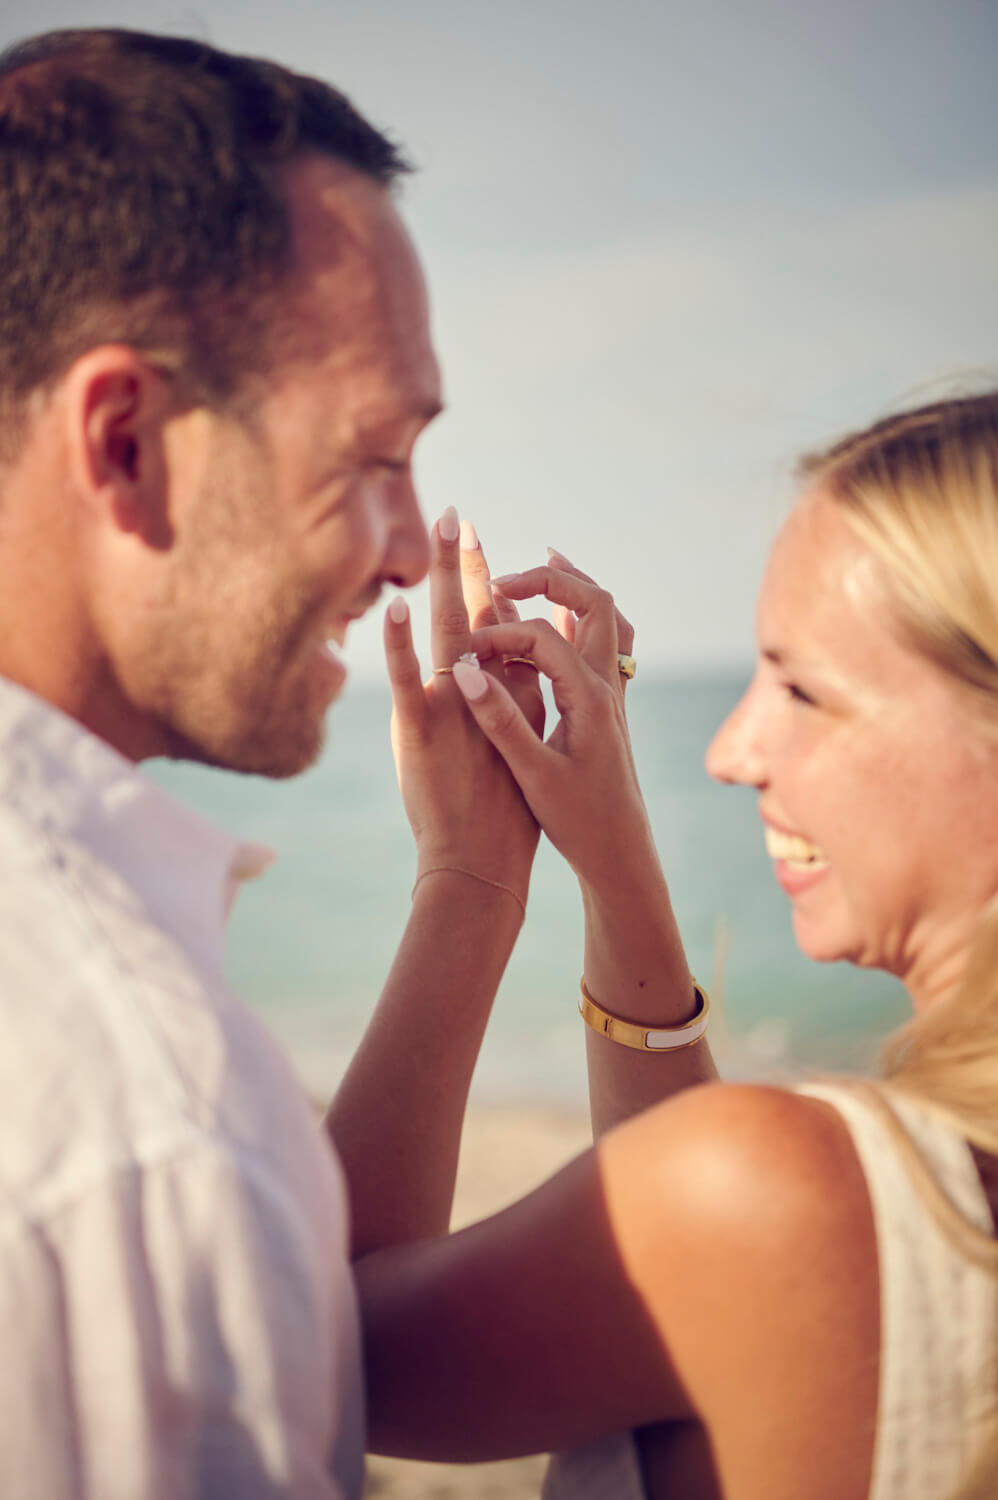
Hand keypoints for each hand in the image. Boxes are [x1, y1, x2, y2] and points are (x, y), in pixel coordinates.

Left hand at [385, 508, 544, 904]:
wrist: (484, 865)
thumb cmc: (500, 822)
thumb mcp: (514, 756)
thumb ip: (508, 717)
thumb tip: (494, 690)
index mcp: (512, 696)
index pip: (501, 628)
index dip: (492, 586)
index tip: (483, 547)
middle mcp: (490, 691)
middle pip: (480, 613)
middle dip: (471, 563)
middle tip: (461, 518)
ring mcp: (457, 706)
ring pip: (452, 628)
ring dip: (448, 575)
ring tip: (446, 529)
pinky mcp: (422, 728)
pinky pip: (408, 675)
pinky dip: (402, 640)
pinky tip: (399, 604)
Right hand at [451, 553, 658, 896]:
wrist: (620, 852)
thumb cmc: (578, 820)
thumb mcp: (533, 774)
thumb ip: (500, 721)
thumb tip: (465, 673)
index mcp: (589, 697)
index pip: (542, 636)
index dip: (497, 636)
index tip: (463, 655)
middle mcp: (607, 687)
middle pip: (594, 603)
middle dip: (551, 579)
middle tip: (505, 579)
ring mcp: (613, 695)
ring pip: (607, 620)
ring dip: (576, 590)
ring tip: (547, 564)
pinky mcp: (609, 708)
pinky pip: (605, 644)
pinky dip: (582, 619)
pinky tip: (562, 616)